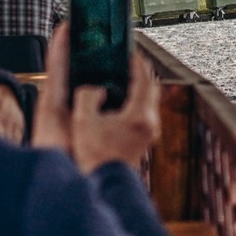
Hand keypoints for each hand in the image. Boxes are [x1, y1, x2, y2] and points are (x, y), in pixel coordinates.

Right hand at [33, 24, 160, 172]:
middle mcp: (150, 122)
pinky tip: (118, 101)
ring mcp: (149, 132)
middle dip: (139, 71)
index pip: (145, 77)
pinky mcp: (144, 139)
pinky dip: (135, 100)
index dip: (136, 61)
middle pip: (151, 87)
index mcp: (139, 115)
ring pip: (149, 99)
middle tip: (125, 61)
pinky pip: (144, 110)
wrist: (104, 185)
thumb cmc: (94, 156)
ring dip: (138, 86)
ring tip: (120, 77)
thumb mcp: (84, 121)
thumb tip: (95, 88)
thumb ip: (87, 96)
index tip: (128, 50)